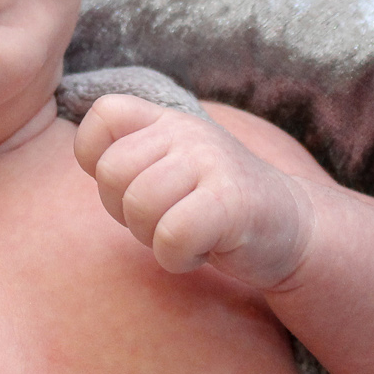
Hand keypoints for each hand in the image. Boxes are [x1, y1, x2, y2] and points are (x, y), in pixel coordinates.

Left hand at [73, 95, 314, 289]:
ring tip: (185, 233)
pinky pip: (171, 235)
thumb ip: (128, 157)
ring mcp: (212, 162)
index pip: (103, 116)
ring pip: (140, 206)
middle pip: (112, 174)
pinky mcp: (232, 201)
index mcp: (166, 120)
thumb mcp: (169, 168)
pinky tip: (203, 250)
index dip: (97, 159)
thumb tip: (81, 158)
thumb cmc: (213, 206)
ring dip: (154, 238)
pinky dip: (179, 257)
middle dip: (127, 213)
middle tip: (164, 220)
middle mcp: (187, 132)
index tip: (129, 186)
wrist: (291, 229)